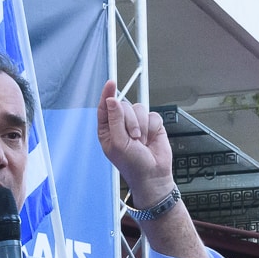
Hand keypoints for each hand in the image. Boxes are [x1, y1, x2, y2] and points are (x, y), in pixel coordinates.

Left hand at [97, 79, 174, 201]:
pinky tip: (150, 139)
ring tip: (141, 141)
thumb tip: (112, 100)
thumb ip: (115, 120)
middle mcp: (121, 124)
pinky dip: (152, 127)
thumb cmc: (132, 164)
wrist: (152, 174)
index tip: (111, 83)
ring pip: (139, 109)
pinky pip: (153, 115)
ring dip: (141, 126)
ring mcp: (138, 124)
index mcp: (108, 129)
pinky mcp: (152, 125)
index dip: (108, 94)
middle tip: (133, 137)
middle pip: (124, 105)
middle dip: (130, 121)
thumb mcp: (118, 143)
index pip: (105, 107)